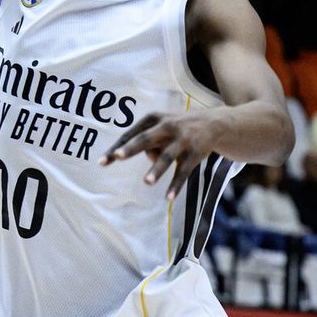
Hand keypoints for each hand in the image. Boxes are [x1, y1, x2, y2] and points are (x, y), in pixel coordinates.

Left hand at [101, 109, 226, 196]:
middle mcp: (168, 127)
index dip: (117, 148)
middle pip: (146, 139)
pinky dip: (176, 185)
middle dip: (132, 148)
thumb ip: (150, 144)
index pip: (131, 135)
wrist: (214, 123)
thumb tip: (150, 160)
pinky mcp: (196, 153)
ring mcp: (183, 140)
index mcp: (154, 119)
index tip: (102, 162)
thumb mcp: (162, 129)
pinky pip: (184, 172)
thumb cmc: (177, 128)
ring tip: (146, 182)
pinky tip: (168, 197)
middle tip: (118, 157)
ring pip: (167, 157)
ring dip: (157, 170)